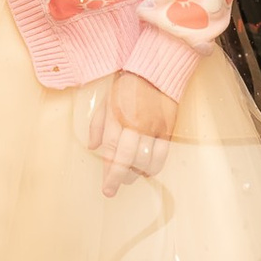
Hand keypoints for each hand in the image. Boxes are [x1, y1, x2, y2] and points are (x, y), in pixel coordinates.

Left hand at [99, 69, 176, 183]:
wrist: (155, 72)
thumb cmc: (127, 86)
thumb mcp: (105, 101)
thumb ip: (97, 125)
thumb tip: (92, 147)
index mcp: (116, 116)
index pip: (111, 150)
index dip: (108, 172)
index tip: (106, 187)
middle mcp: (134, 123)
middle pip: (126, 159)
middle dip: (119, 178)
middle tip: (113, 188)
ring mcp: (152, 127)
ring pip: (145, 160)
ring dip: (136, 174)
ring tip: (129, 178)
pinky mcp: (167, 128)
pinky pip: (162, 155)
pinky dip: (154, 167)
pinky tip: (147, 172)